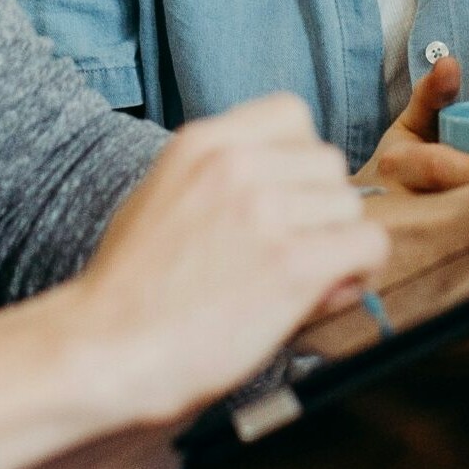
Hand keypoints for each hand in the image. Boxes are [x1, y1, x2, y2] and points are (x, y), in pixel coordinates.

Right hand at [64, 94, 387, 424]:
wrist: (100, 352)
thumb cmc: (131, 287)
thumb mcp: (166, 198)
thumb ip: (231, 184)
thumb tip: (300, 197)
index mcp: (205, 141)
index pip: (292, 115)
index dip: (296, 160)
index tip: (280, 198)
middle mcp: (238, 165)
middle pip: (329, 163)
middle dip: (318, 207)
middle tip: (289, 250)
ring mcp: (266, 211)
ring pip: (350, 206)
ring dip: (336, 243)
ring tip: (297, 279)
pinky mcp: (292, 263)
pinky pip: (368, 245)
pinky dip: (357, 271)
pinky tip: (323, 293)